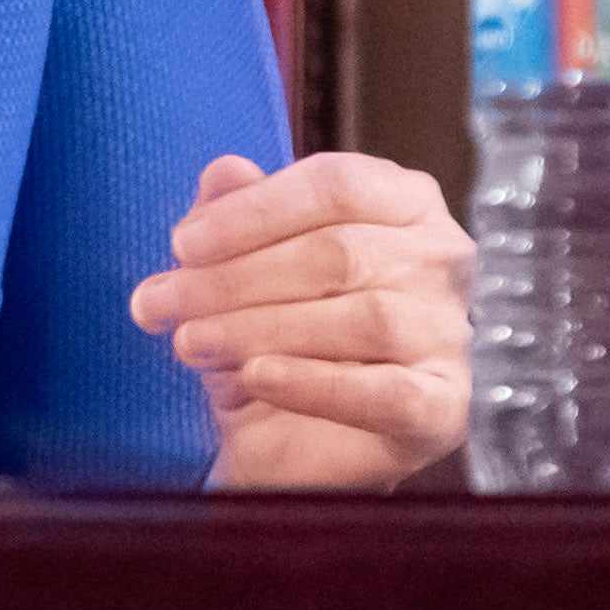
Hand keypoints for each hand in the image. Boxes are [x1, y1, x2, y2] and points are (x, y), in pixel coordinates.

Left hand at [128, 150, 472, 488]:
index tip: (181, 244)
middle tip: (159, 304)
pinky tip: (257, 377)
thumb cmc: (271, 328)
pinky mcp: (444, 407)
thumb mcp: (237, 261)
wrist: (284, 438)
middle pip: (338, 252)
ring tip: (190, 343)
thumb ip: (235, 210)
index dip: (251, 211)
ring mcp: (450, 333)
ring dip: (257, 329)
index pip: (336, 184)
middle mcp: (441, 258)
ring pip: (361, 319)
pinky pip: (387, 393)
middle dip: (232, 279)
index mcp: (403, 200)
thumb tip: (227, 172)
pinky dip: (315, 384)